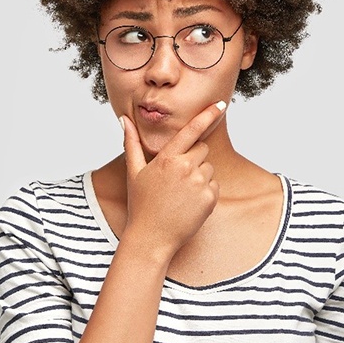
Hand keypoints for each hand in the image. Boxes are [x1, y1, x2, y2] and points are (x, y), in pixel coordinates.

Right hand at [119, 101, 225, 255]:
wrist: (152, 238)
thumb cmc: (141, 204)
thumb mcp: (134, 172)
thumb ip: (131, 142)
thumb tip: (123, 119)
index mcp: (167, 158)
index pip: (191, 130)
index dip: (207, 115)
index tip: (220, 103)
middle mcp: (186, 168)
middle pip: (202, 148)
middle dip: (194, 157)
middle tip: (177, 177)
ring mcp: (200, 183)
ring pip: (209, 167)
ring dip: (199, 175)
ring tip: (181, 193)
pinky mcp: (210, 198)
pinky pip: (214, 185)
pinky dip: (205, 191)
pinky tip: (189, 203)